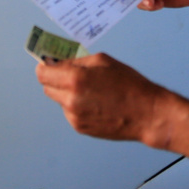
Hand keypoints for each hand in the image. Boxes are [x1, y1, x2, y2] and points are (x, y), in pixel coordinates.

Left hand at [36, 53, 166, 142]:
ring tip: (90, 90)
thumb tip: (60, 62)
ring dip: (67, 93)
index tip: (49, 63)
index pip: (42, 73)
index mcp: (75, 79)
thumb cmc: (130, 85)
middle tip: (70, 74)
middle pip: (47, 87)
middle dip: (55, 79)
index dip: (45, 66)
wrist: (146, 113)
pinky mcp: (80, 128)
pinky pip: (70, 112)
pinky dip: (76, 106)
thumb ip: (78, 61)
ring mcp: (74, 116)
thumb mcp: (104, 61)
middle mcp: (70, 99)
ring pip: (59, 100)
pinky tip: (95, 103)